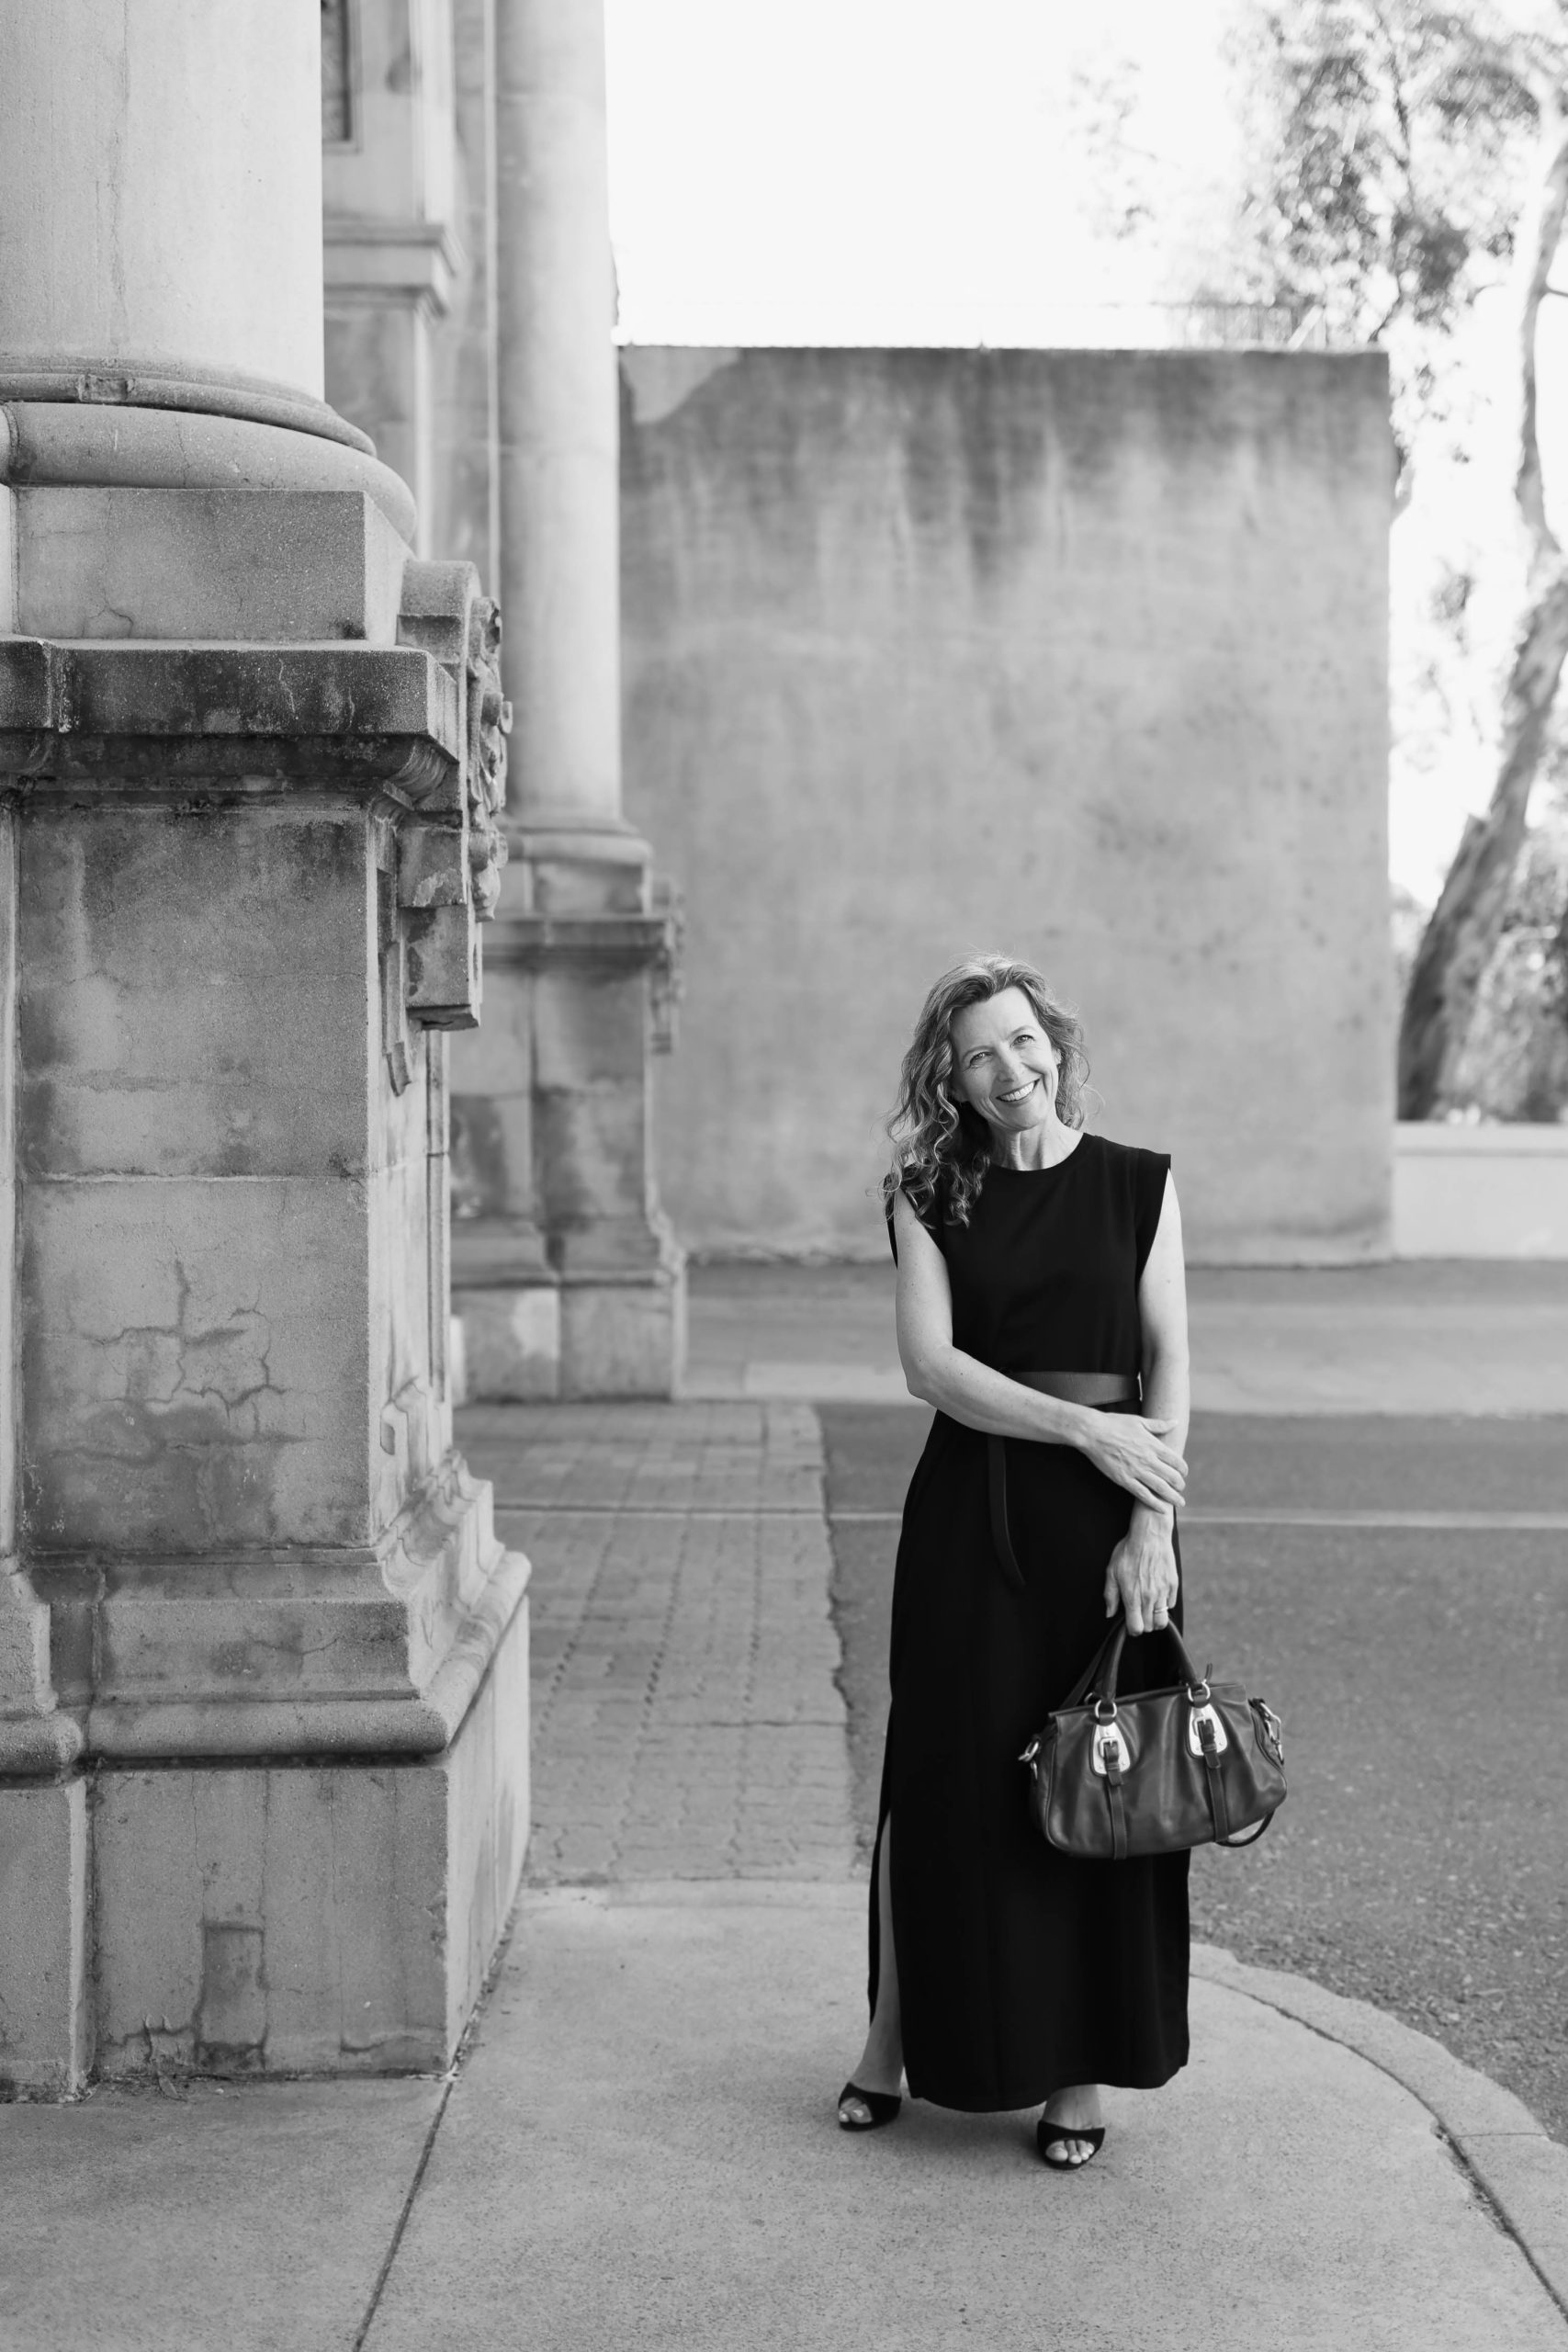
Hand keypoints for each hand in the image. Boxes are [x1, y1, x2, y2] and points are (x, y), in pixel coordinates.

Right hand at [1072, 1412, 1186, 1510]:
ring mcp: (1136, 1471)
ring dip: (1173, 1497)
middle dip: (1180, 1485)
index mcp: (1153, 1445)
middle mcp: (1148, 1459)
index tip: (1183, 1473)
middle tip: (1181, 1489)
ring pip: (1161, 1488)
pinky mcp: (1124, 1480)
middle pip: (1172, 1477)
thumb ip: (1159, 1425)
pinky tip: (1162, 1509)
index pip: (1176, 1461)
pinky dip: (1155, 1503)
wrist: (1092, 1432)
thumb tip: (1175, 1422)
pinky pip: (1143, 1495)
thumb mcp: (1139, 1421)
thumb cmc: (1115, 1424)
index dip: (1183, 1469)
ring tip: (1179, 1502)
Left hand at [1103, 1508, 1179, 1634]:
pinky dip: (1164, 1605)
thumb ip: (1110, 1595)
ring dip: (1156, 1619)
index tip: (1130, 1622)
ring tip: (1149, 1610)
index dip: (1132, 1629)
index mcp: (1132, 1597)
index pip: (1136, 1628)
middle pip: (1150, 1627)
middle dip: (1144, 1624)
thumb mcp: (1111, 1572)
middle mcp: (1149, 1598)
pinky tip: (1157, 1596)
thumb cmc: (1128, 1552)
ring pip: (1163, 1621)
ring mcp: (1163, 1592)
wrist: (1149, 1535)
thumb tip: (1110, 1613)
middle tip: (1138, 1613)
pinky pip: (1171, 1605)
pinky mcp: (1173, 1585)